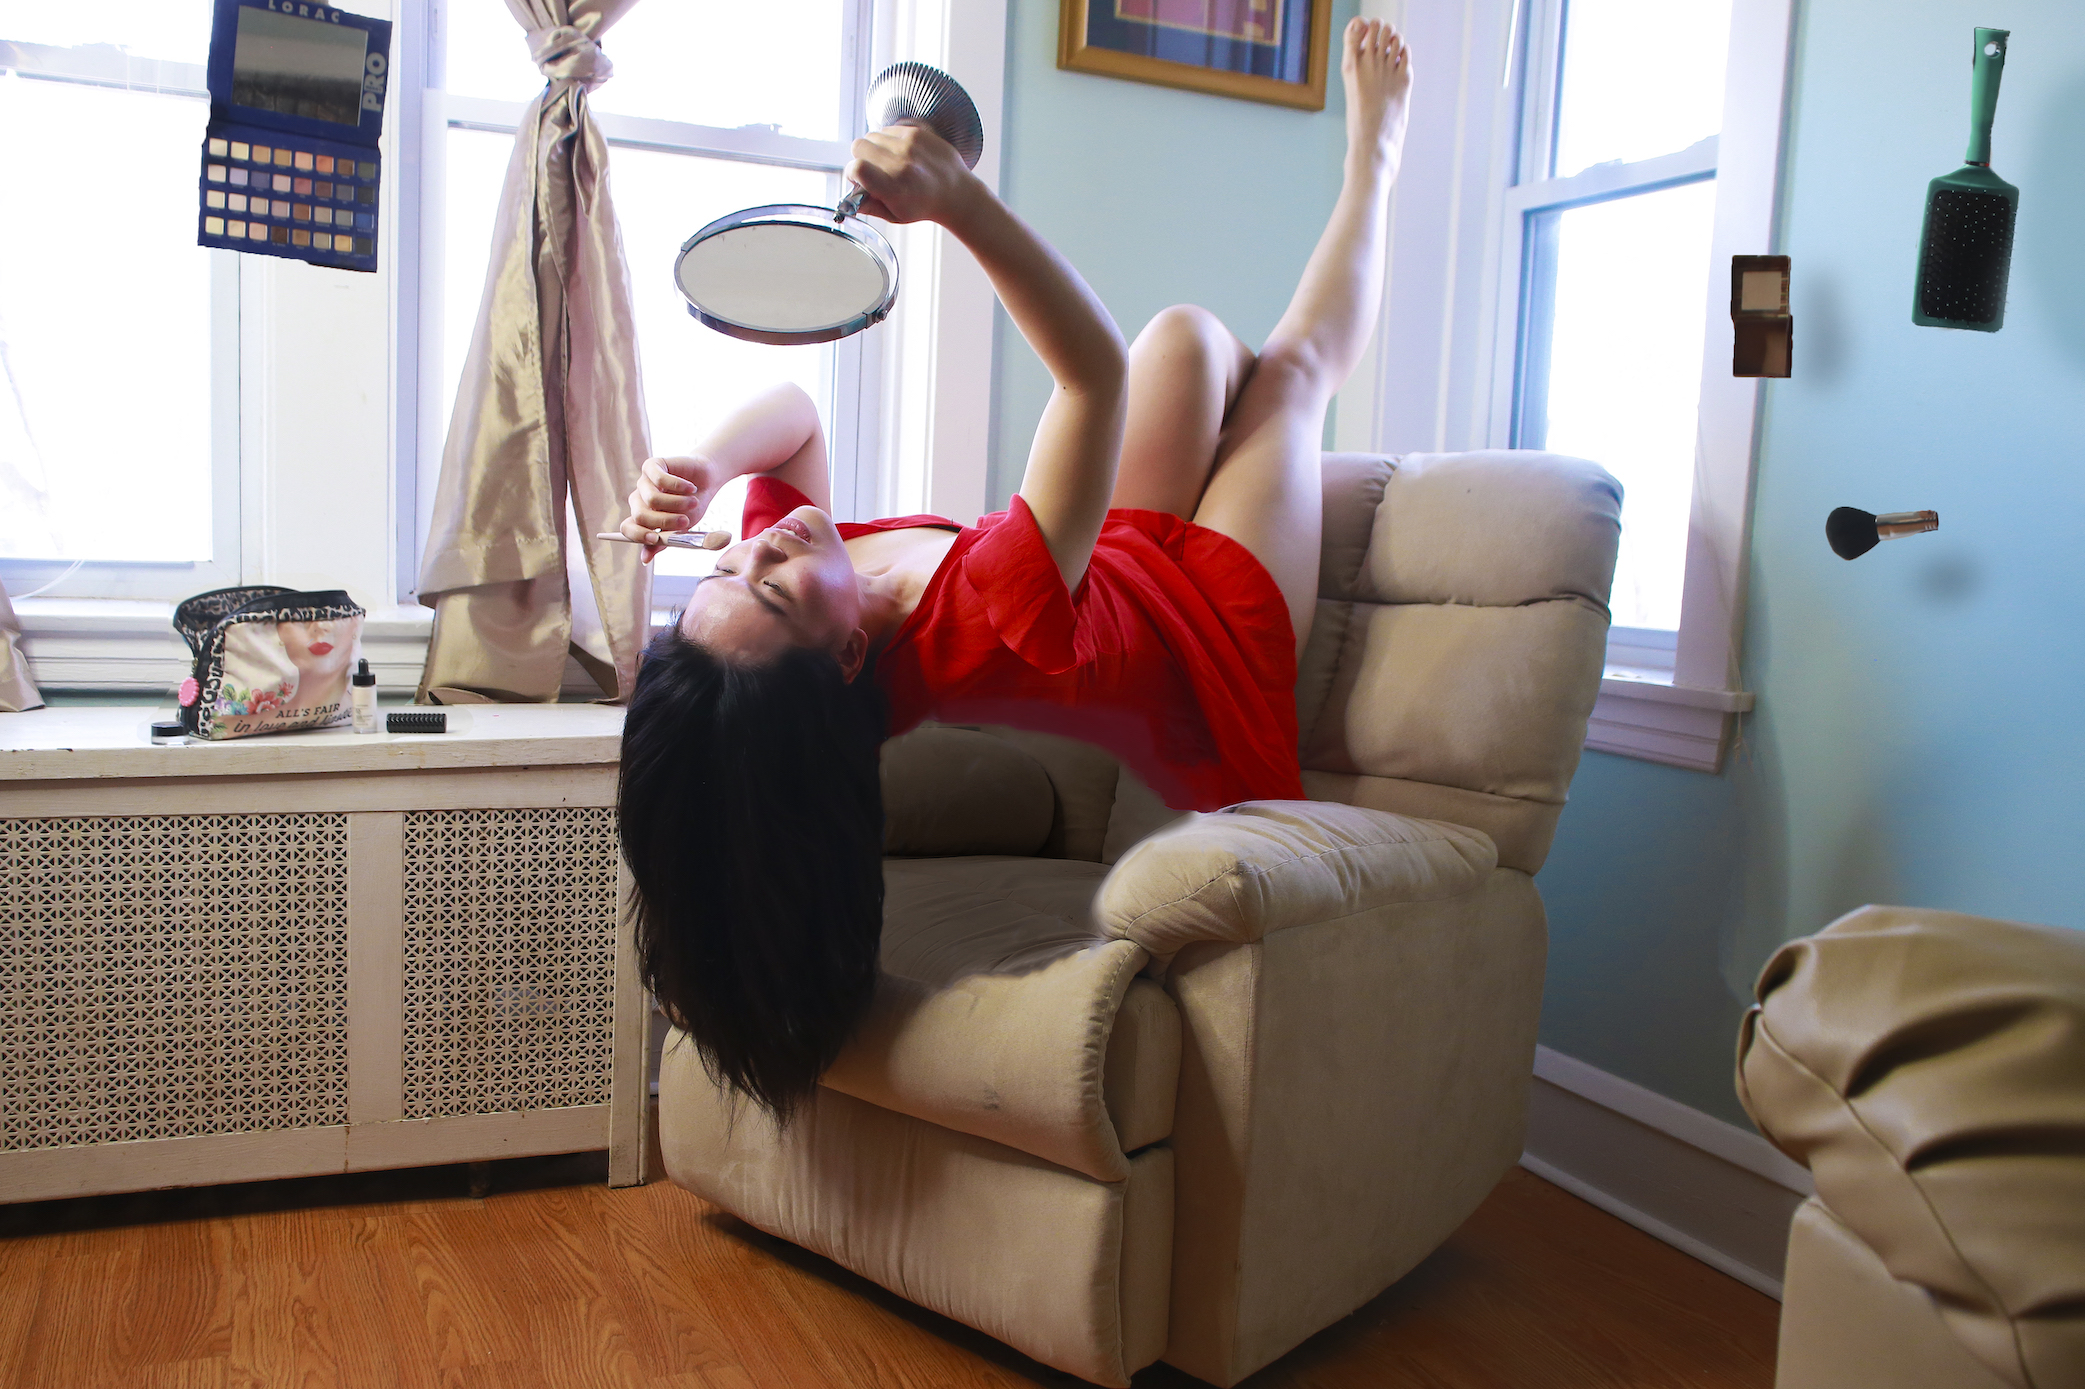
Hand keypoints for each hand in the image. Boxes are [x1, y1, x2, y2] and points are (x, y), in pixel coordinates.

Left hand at [621, 455, 711, 564]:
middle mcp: (639, 500)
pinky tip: (691, 488)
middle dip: (665, 522)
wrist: (707, 480)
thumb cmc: (693, 506)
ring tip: (693, 502)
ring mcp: (644, 482)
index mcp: (643, 517)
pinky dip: (680, 487)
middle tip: (685, 522)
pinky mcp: (652, 466)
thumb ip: (664, 541)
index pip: (627, 528)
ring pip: (653, 499)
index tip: (655, 539)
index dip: (638, 535)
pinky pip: (661, 480)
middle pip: (640, 516)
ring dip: (678, 504)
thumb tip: (645, 559)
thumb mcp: (682, 528)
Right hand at [844, 123, 979, 226]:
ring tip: (889, 162)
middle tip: (874, 169)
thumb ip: (868, 206)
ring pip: (871, 135)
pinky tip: (900, 153)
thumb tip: (848, 199)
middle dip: (860, 158)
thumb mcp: (895, 215)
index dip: (852, 173)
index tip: (860, 179)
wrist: (956, 192)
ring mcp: (909, 145)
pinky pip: (886, 129)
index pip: (856, 168)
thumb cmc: (924, 205)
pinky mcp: (916, 132)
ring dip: (874, 148)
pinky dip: (887, 140)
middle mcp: (901, 163)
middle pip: (858, 146)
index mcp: (894, 188)